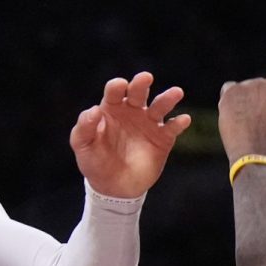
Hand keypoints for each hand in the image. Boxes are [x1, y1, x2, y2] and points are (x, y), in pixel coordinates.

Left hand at [71, 72, 191, 198]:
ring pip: (159, 106)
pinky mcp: (162, 139)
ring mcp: (149, 124)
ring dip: (167, 98)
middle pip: (138, 92)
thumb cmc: (95, 162)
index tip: (119, 86)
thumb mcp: (83, 146)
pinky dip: (178, 123)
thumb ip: (84, 127)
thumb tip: (94, 110)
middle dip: (141, 84)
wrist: (112, 187)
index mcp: (112, 108)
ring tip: (176, 92)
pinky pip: (172, 128)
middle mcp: (132, 111)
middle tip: (145, 78)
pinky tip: (183, 119)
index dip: (117, 86)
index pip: (115, 91)